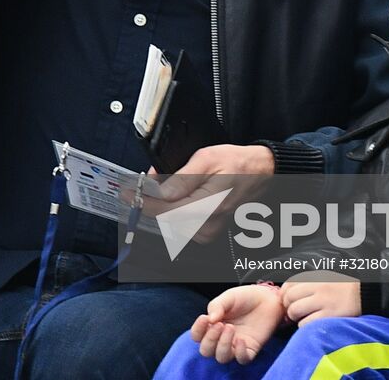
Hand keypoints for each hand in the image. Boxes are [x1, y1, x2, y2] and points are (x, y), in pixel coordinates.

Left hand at [141, 144, 274, 242]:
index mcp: (207, 204)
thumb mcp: (208, 159)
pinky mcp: (210, 229)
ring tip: (161, 188)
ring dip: (162, 207)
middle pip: (166, 219)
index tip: (127, 194)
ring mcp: (210, 228)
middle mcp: (208, 222)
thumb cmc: (237, 163)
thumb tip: (161, 190)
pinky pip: (183, 225)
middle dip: (151, 201)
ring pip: (173, 223)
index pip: (165, 211)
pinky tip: (176, 198)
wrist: (260, 172)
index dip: (142, 203)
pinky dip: (174, 212)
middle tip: (143, 184)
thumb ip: (182, 178)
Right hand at [190, 284, 284, 364]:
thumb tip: (210, 319)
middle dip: (210, 339)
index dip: (198, 330)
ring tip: (230, 328)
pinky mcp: (250, 349)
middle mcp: (221, 338)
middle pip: (206, 350)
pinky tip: (242, 339)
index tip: (204, 318)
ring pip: (222, 357)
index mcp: (212, 325)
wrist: (267, 298)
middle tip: (220, 325)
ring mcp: (235, 345)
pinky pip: (242, 359)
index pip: (197, 336)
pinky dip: (240, 352)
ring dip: (223, 345)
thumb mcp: (228, 297)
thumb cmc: (245, 297)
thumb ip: (217, 306)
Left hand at [282, 275, 361, 325]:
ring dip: (295, 317)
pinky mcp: (329, 316)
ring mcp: (323, 302)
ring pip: (295, 311)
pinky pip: (306, 323)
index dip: (284, 295)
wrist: (366, 293)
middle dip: (288, 307)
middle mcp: (317, 288)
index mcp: (315, 278)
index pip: (288, 285)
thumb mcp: (324, 277)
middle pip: (289, 298)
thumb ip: (308, 282)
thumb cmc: (343, 287)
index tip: (287, 301)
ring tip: (302, 318)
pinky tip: (311, 324)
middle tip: (294, 312)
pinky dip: (304, 326)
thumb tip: (287, 293)